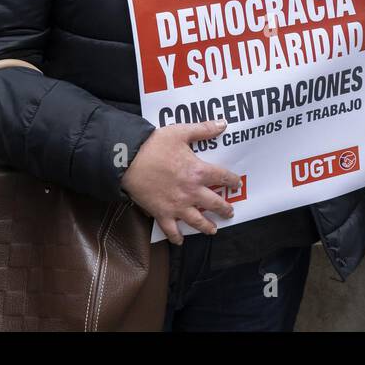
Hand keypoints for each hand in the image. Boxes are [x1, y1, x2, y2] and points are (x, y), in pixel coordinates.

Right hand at [120, 121, 240, 244]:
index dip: (232, 181)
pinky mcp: (161, 213)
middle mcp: (192, 192)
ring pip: (197, 221)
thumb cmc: (155, 145)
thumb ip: (203, 129)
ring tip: (213, 230)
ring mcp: (177, 205)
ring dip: (206, 226)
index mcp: (198, 172)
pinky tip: (180, 241)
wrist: (128, 160)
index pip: (222, 177)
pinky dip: (176, 237)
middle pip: (214, 203)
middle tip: (229, 213)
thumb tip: (223, 124)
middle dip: (224, 209)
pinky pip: (171, 230)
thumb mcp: (181, 132)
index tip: (236, 184)